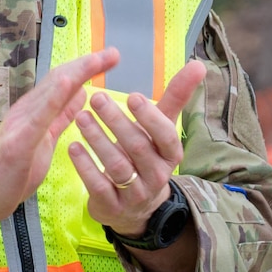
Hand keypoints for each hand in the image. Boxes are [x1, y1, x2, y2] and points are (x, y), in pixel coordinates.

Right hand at [0, 48, 116, 243]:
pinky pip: (40, 115)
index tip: (110, 56)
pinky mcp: (18, 141)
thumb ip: (60, 117)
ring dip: (77, 72)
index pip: (62, 82)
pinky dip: (55, 96)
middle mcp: (26, 111)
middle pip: (59, 79)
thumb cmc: (10, 174)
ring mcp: (20, 124)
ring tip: (98, 59)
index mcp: (33, 112)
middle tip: (114, 52)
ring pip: (51, 91)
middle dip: (87, 64)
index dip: (86, 67)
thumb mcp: (43, 141)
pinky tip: (70, 82)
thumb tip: (82, 94)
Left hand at [68, 60, 206, 236]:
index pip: (167, 136)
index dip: (150, 117)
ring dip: (97, 139)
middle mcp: (157, 175)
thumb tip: (200, 64)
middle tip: (96, 98)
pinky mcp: (112, 206)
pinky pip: (98, 185)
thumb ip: (176, 98)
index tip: (131, 96)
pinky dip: (85, 165)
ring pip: (116, 165)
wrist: (135, 207)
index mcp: (171, 154)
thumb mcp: (162, 129)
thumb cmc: (147, 155)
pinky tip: (72, 146)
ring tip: (80, 118)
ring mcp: (135, 193)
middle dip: (117, 122)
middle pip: (138, 147)